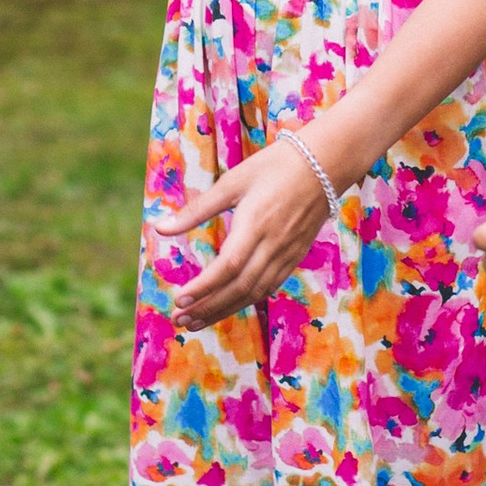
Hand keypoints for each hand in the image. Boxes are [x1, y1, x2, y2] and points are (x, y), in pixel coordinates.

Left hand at [146, 137, 332, 327]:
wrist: (325, 164)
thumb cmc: (274, 166)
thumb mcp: (231, 182)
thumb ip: (196, 210)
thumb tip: (159, 228)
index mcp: (255, 225)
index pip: (228, 267)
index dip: (204, 287)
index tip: (179, 299)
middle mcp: (273, 245)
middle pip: (240, 288)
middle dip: (208, 308)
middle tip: (179, 320)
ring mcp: (287, 253)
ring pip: (255, 292)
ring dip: (224, 310)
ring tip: (196, 321)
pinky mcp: (295, 256)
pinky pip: (270, 286)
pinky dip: (246, 300)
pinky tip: (228, 306)